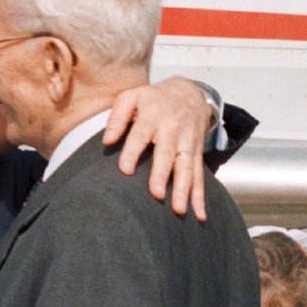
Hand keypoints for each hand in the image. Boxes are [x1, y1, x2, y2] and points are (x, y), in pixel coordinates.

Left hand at [103, 78, 213, 220]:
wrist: (191, 92)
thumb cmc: (154, 98)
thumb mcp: (132, 96)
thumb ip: (118, 116)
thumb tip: (106, 141)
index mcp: (153, 115)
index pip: (141, 134)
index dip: (133, 151)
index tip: (124, 170)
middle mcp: (172, 129)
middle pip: (167, 153)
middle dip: (163, 174)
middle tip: (157, 194)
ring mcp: (187, 142)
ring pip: (187, 167)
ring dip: (184, 189)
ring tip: (179, 209)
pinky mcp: (197, 153)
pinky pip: (199, 175)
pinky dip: (200, 195)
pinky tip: (199, 213)